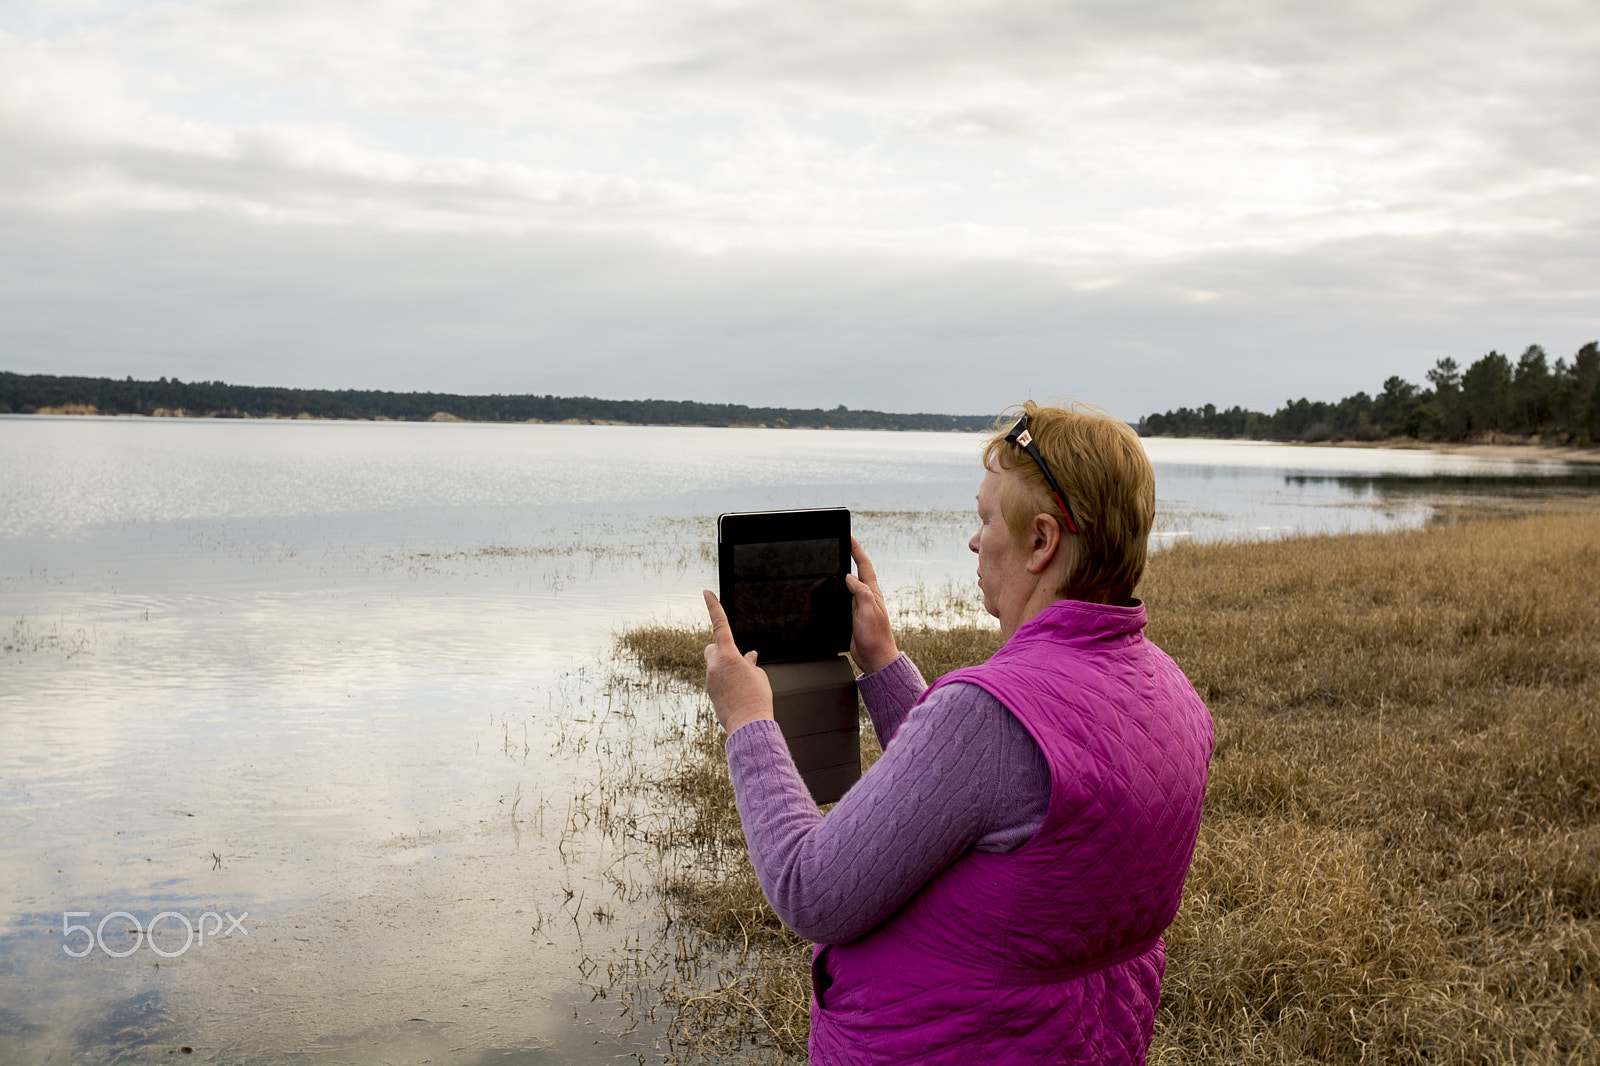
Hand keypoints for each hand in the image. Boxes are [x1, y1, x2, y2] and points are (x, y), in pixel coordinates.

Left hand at [702, 589, 774, 733]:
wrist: (749, 724)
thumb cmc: (757, 699)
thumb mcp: (758, 676)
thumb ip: (749, 663)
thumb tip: (749, 657)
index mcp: (729, 655)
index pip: (720, 624)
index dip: (713, 606)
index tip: (706, 592)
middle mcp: (714, 665)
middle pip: (711, 648)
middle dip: (720, 650)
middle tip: (735, 662)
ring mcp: (709, 679)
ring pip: (714, 666)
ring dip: (725, 670)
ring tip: (741, 686)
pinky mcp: (709, 692)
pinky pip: (715, 680)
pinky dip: (724, 682)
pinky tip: (736, 695)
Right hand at [845, 536, 898, 674]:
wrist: (875, 658)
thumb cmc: (876, 637)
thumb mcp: (868, 611)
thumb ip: (860, 592)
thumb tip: (850, 577)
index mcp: (872, 592)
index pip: (864, 566)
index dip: (857, 550)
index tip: (850, 537)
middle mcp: (866, 597)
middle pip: (856, 572)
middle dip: (849, 557)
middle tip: (841, 545)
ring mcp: (860, 606)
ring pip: (848, 585)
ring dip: (842, 574)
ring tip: (833, 563)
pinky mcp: (853, 616)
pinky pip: (844, 599)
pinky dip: (837, 591)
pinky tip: (832, 591)